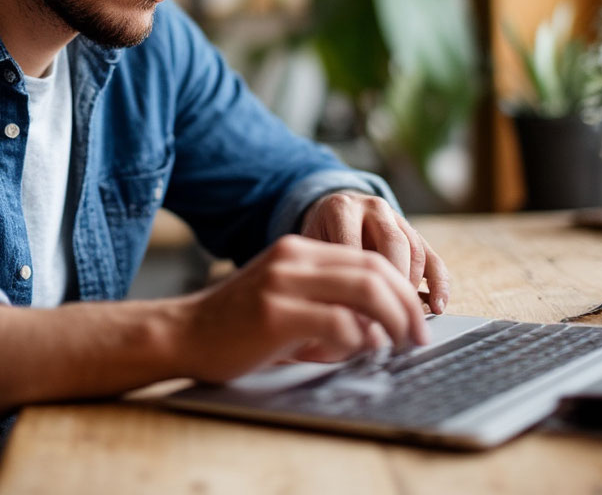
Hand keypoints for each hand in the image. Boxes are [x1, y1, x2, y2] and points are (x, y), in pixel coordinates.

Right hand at [176, 234, 429, 382]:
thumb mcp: (285, 298)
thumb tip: (377, 326)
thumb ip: (325, 301)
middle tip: (418, 336)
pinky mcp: (274, 313)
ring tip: (401, 345)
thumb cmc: (237, 326)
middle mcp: (293, 258)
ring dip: (393, 320)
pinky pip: (336, 321)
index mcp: (298, 250)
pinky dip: (359, 338)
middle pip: (373, 270)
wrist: (183, 333)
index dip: (401, 288)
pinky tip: (361, 351)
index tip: (416, 318)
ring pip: (363, 290)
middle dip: (406, 304)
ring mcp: (283, 282)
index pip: (367, 259)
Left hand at [300, 191, 449, 313]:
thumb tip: (346, 320)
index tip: (358, 319)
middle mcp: (371, 207)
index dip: (358, 285)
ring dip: (413, 287)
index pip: (355, 247)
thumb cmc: (316, 241)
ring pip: (414, 250)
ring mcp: (395, 217)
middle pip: (393, 244)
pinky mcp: (412, 232)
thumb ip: (323, 275)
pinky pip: (431, 256)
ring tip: (405, 319)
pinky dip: (438, 282)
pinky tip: (437, 307)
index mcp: (340, 209)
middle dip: (394, 284)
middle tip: (388, 321)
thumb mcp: (308, 249)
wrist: (330, 212)